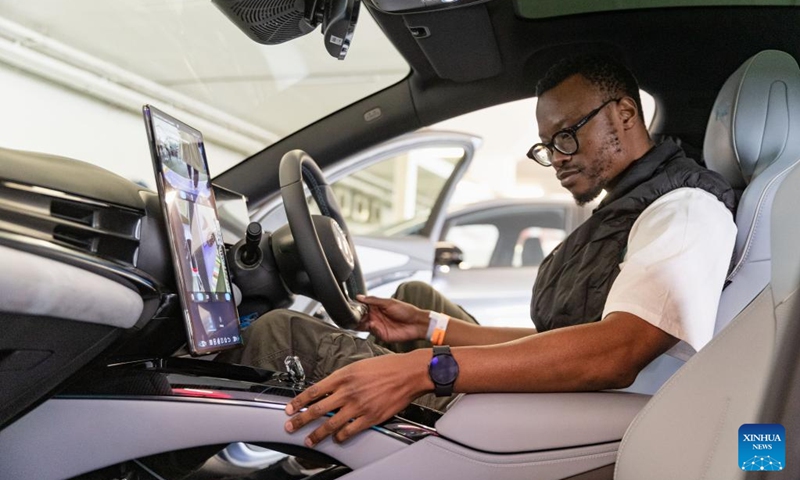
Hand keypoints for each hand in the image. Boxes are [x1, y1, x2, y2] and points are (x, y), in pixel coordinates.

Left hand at [284, 350, 432, 446]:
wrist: (409, 373)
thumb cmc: (388, 366)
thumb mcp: (359, 365)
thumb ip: (343, 377)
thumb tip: (329, 387)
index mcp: (344, 376)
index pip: (315, 390)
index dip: (299, 401)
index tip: (290, 407)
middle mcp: (349, 391)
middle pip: (318, 409)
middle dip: (300, 420)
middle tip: (291, 426)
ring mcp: (359, 406)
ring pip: (331, 424)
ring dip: (317, 434)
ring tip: (309, 439)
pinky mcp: (371, 417)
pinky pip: (350, 431)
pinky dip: (341, 437)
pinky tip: (337, 439)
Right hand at [355, 294, 427, 342]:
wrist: (416, 323)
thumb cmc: (406, 311)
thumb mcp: (388, 302)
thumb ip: (373, 300)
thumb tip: (359, 297)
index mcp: (376, 307)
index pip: (362, 307)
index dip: (356, 307)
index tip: (350, 306)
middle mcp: (375, 317)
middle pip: (361, 318)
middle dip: (355, 317)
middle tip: (351, 315)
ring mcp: (378, 326)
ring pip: (364, 326)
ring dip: (360, 324)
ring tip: (357, 321)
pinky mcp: (381, 335)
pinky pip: (372, 332)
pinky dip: (370, 329)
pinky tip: (372, 324)